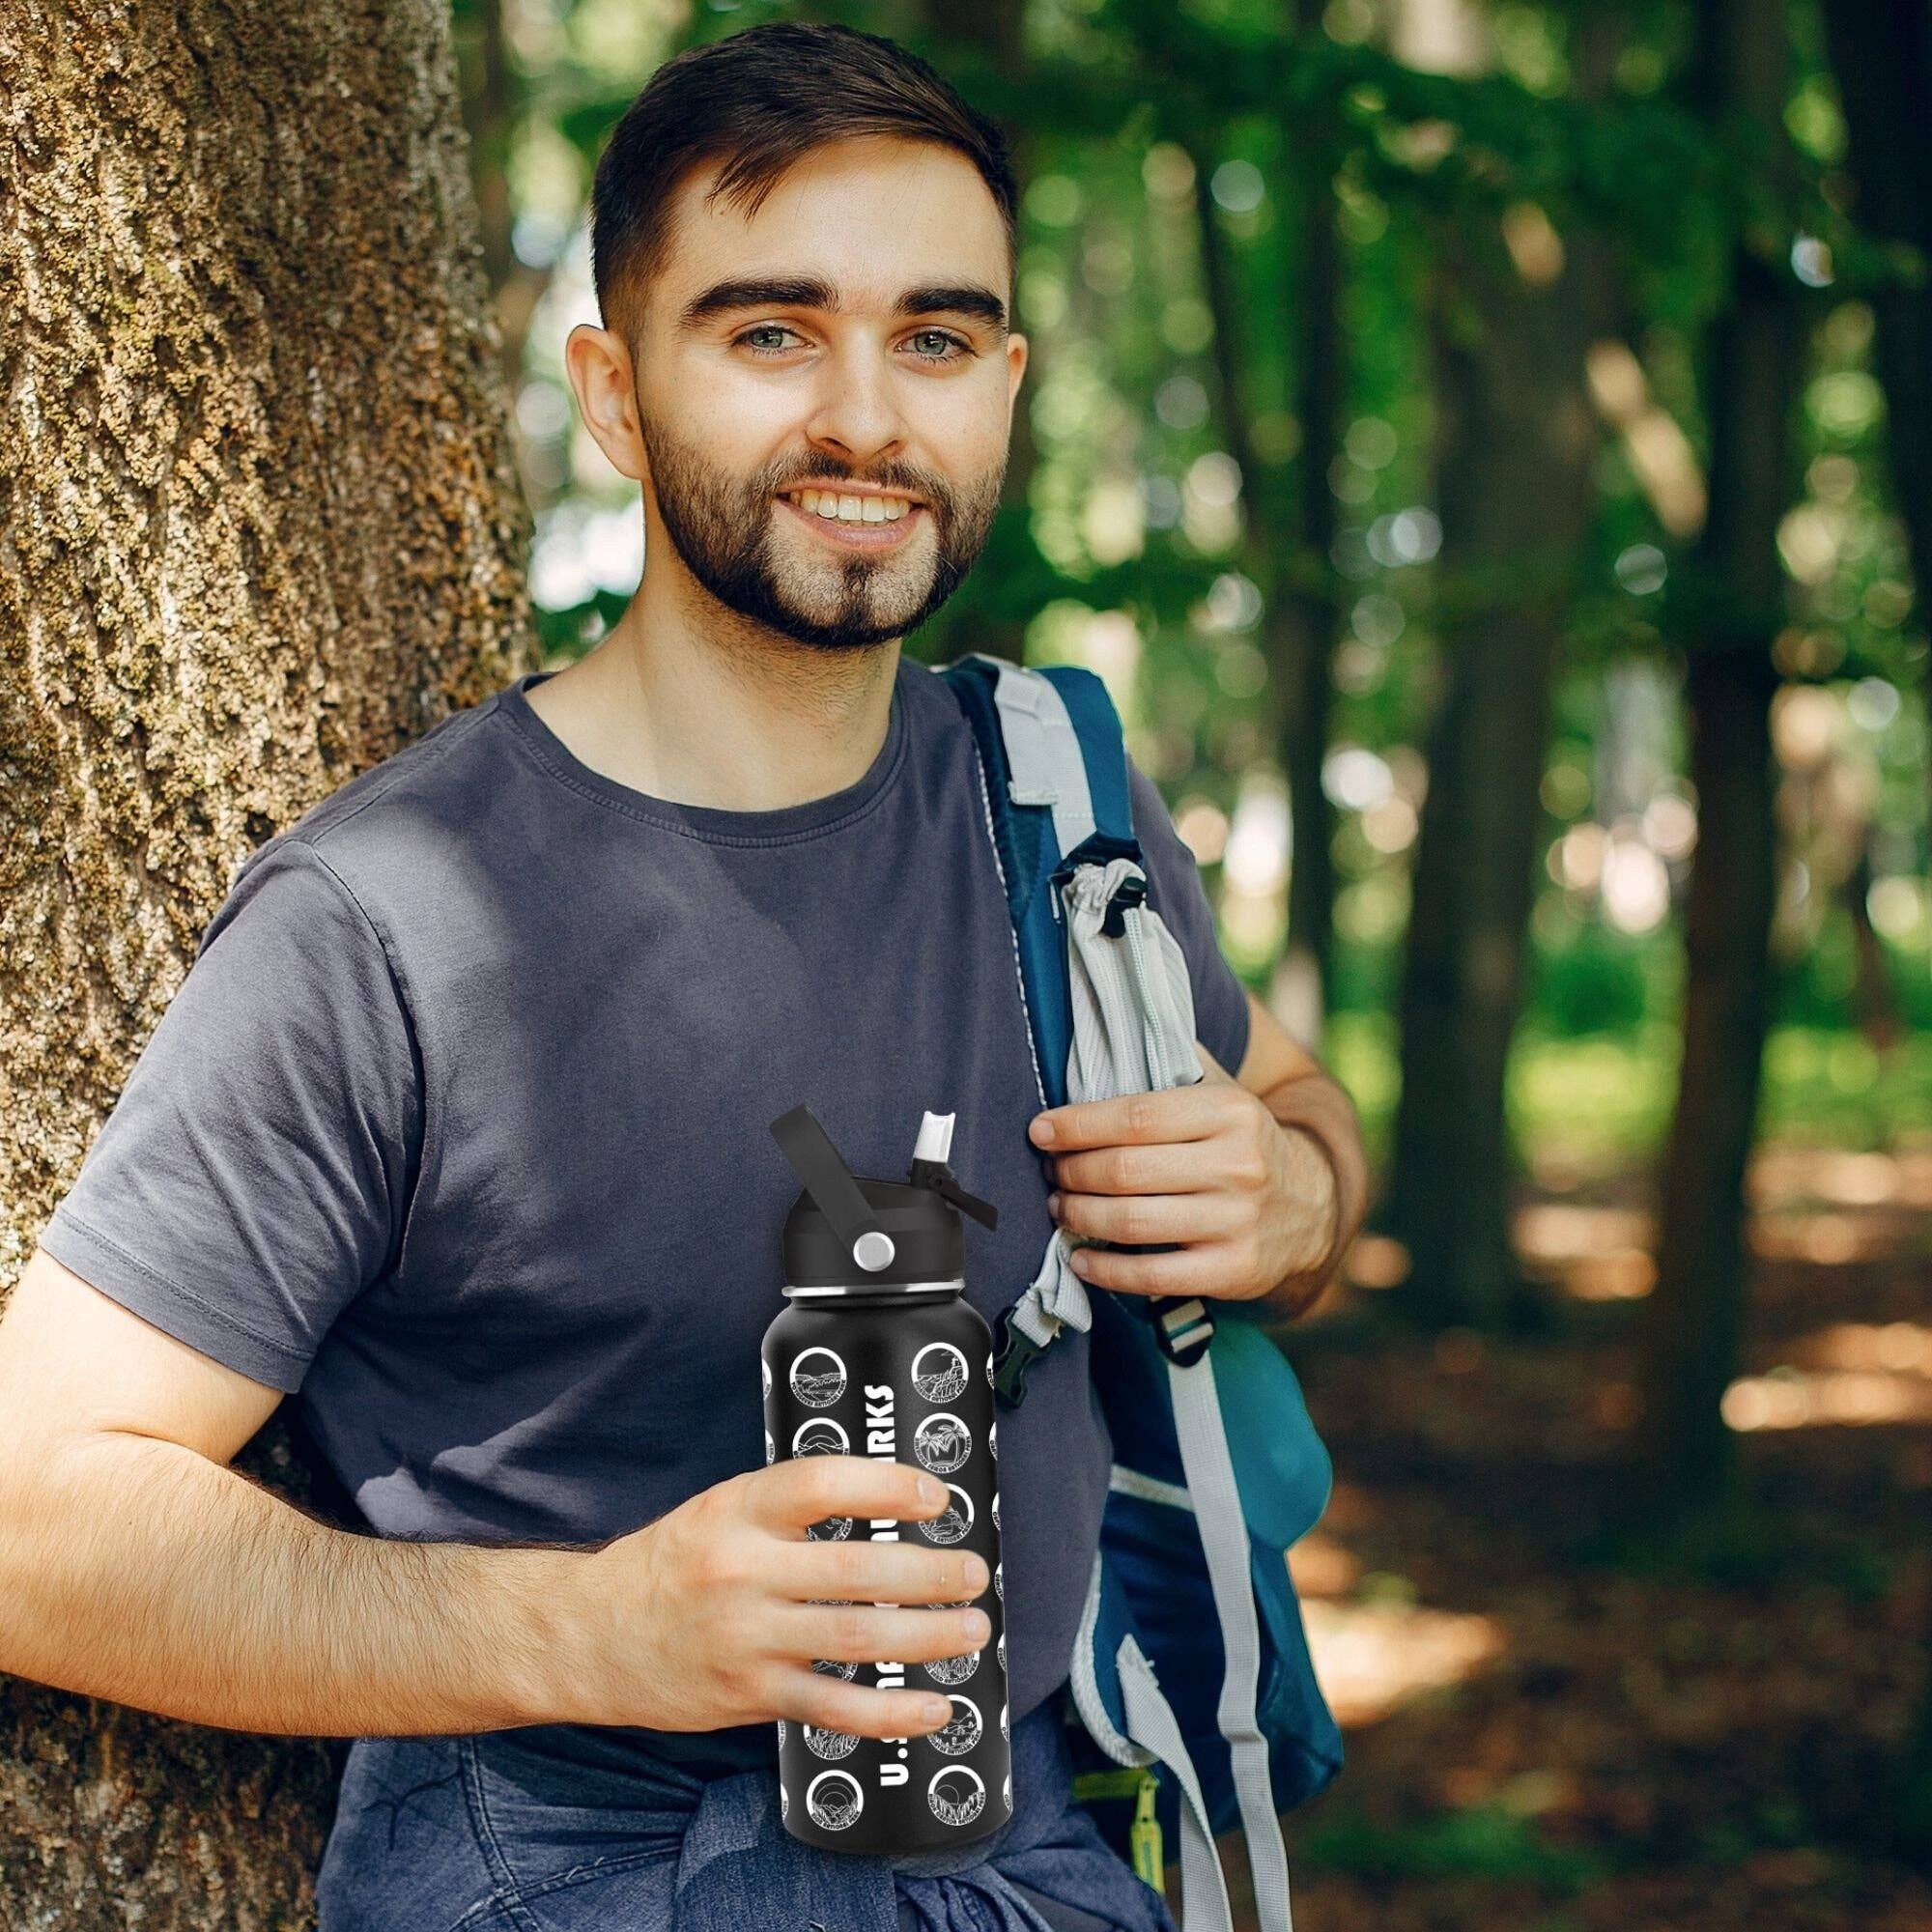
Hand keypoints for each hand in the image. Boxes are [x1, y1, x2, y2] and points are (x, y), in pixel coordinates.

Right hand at [557, 1457, 991, 1738]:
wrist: (590, 1635)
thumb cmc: (672, 1565)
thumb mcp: (723, 1509)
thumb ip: (792, 1507)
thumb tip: (888, 1501)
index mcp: (739, 1510)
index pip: (823, 1484)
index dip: (887, 1487)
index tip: (934, 1497)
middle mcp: (742, 1570)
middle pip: (855, 1570)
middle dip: (930, 1574)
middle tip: (974, 1572)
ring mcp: (745, 1638)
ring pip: (854, 1639)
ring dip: (927, 1637)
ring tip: (971, 1630)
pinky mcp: (748, 1695)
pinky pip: (832, 1707)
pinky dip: (890, 1712)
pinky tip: (931, 1708)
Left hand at [1028, 1055, 1337, 1304]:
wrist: (1312, 1206)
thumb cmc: (1241, 1142)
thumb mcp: (1222, 1092)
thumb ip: (1171, 1062)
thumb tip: (1103, 1031)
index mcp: (1231, 1111)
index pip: (1136, 1117)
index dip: (1077, 1125)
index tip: (1041, 1131)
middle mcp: (1239, 1165)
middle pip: (1126, 1171)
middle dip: (1072, 1172)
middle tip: (1051, 1172)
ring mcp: (1238, 1221)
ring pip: (1132, 1222)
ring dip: (1080, 1216)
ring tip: (1060, 1207)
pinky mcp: (1234, 1270)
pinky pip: (1153, 1274)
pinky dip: (1106, 1270)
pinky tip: (1081, 1259)